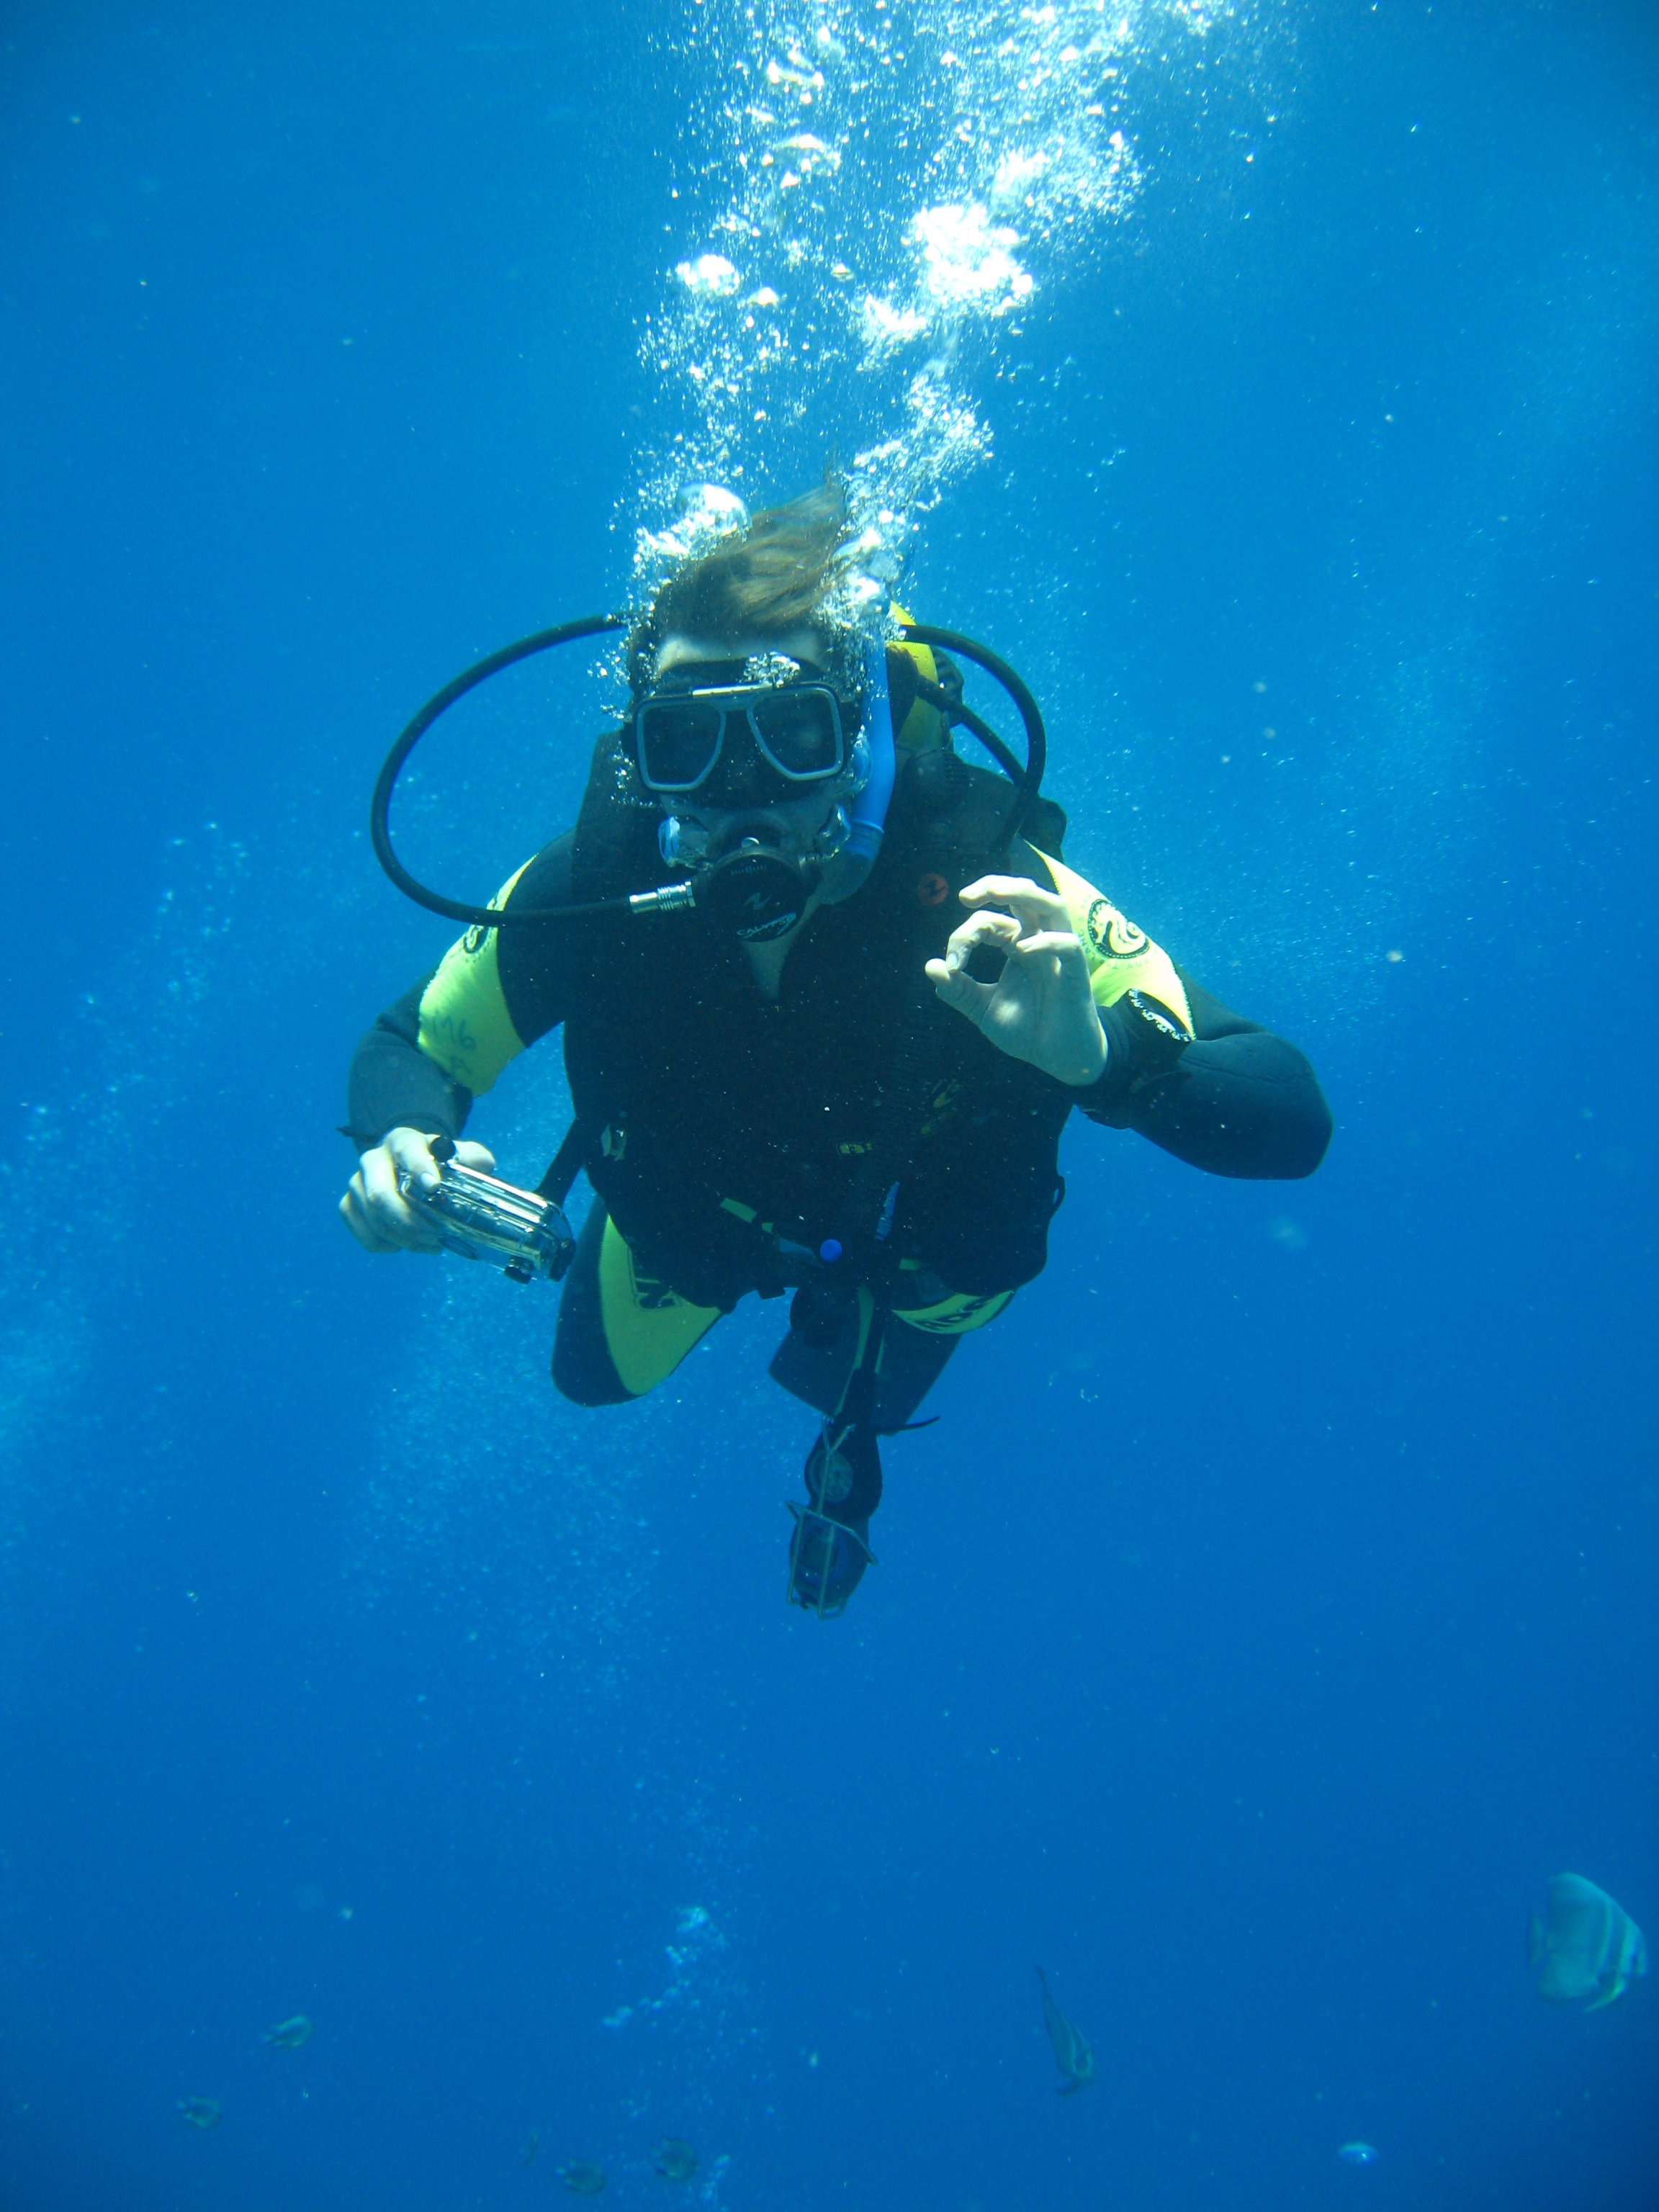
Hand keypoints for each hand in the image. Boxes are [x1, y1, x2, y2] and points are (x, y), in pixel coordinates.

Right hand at [339, 1126, 496, 1253]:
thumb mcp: (459, 1155)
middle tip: (435, 1234)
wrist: (408, 1166)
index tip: (434, 1187)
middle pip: (380, 1195)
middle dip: (410, 1221)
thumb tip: (483, 1165)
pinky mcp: (349, 1205)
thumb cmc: (438, 1163)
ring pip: (372, 1218)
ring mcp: (357, 1182)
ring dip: (404, 1237)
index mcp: (402, 1141)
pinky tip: (404, 1243)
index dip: (418, 1168)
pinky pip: (363, 1233)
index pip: (407, 1151)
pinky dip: (385, 1245)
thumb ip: (473, 1158)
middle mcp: (373, 1158)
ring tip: (431, 1242)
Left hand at [925, 876, 1107, 1086]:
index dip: (964, 937)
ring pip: (1052, 906)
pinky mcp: (1077, 974)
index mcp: (1017, 945)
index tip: (952, 965)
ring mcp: (1060, 955)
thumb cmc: (1027, 1030)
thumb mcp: (983, 1010)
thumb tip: (929, 965)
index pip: (989, 922)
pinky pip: (1069, 945)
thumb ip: (959, 989)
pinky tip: (1022, 949)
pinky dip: (1047, 941)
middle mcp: (1039, 942)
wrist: (1058, 1059)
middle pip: (1024, 896)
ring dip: (1024, 894)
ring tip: (996, 893)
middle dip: (995, 886)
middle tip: (965, 895)